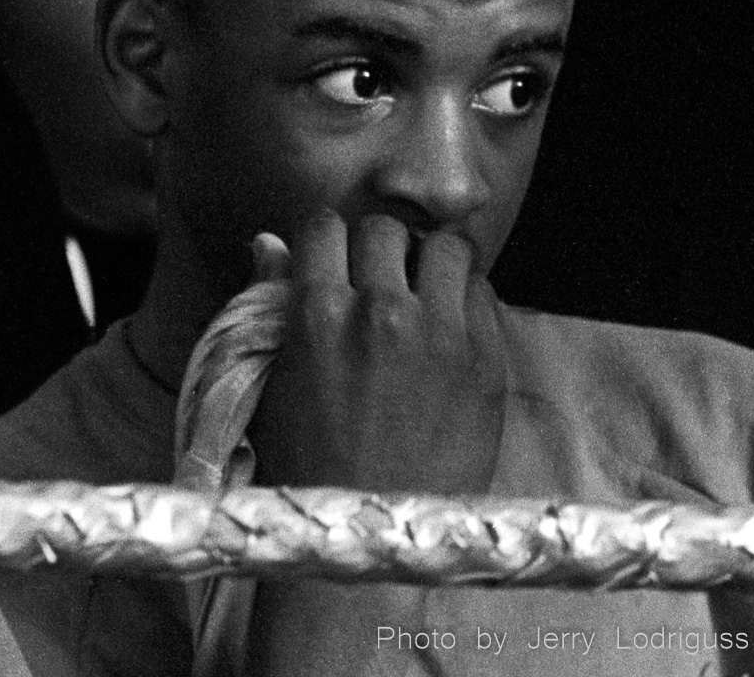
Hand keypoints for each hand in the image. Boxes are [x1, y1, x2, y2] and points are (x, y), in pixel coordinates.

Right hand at [247, 210, 506, 494]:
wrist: (374, 527)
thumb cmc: (309, 459)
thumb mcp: (273, 380)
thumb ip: (270, 304)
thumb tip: (267, 242)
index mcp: (319, 315)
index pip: (324, 226)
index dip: (324, 237)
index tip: (330, 255)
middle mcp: (381, 313)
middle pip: (385, 229)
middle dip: (376, 246)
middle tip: (377, 274)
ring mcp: (441, 336)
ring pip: (447, 247)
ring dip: (430, 261)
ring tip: (421, 289)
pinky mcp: (487, 362)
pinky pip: (483, 293)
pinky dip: (464, 297)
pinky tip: (448, 324)